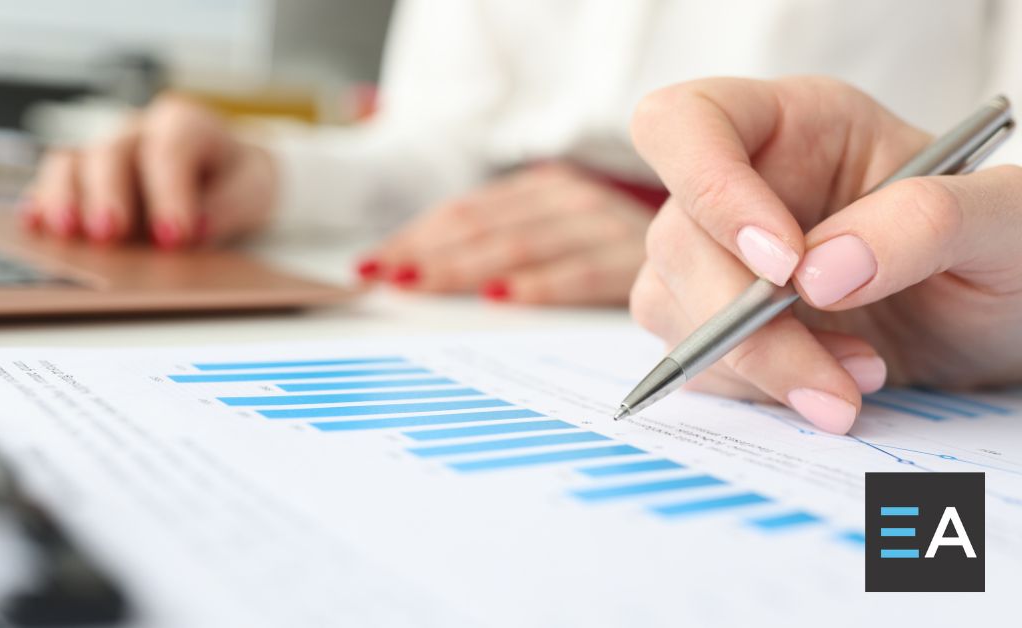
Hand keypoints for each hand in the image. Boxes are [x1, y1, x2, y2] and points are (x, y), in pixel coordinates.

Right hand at [22, 94, 274, 247]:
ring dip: (64, 197)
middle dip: (108, 195)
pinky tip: (33, 223)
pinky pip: (52, 184)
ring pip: (71, 161)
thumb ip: (228, 206)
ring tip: (65, 232)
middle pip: (111, 152)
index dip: (169, 193)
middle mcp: (137, 132)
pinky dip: (41, 203)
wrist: (228, 177)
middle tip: (110, 234)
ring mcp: (104, 153)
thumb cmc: (237, 180)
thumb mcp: (253, 190)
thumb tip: (197, 226)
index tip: (174, 236)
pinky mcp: (82, 179)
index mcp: (183, 124)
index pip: (170, 150)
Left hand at [361, 163, 653, 304]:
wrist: (716, 232)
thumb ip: (509, 243)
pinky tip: (503, 297)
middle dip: (425, 254)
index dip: (416, 236)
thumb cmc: (622, 243)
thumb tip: (426, 272)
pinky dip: (541, 283)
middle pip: (482, 228)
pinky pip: (582, 272)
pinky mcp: (634, 259)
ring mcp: (602, 225)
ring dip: (463, 266)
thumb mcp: (565, 229)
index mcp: (544, 189)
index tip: (373, 265)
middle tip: (382, 279)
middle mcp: (568, 198)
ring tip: (418, 285)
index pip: (466, 213)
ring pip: (519, 245)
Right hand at [629, 76, 1021, 433]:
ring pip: (670, 303)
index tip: (783, 263)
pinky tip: (825, 387)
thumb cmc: (1006, 250)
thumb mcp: (1007, 218)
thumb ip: (930, 220)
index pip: (690, 123)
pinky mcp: (719, 321)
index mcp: (798, 122)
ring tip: (852, 383)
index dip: (712, 188)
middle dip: (744, 319)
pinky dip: (754, 388)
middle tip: (835, 376)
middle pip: (676, 235)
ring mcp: (721, 255)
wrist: (997, 323)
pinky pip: (695, 358)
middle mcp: (745, 183)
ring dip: (754, 363)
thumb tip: (818, 274)